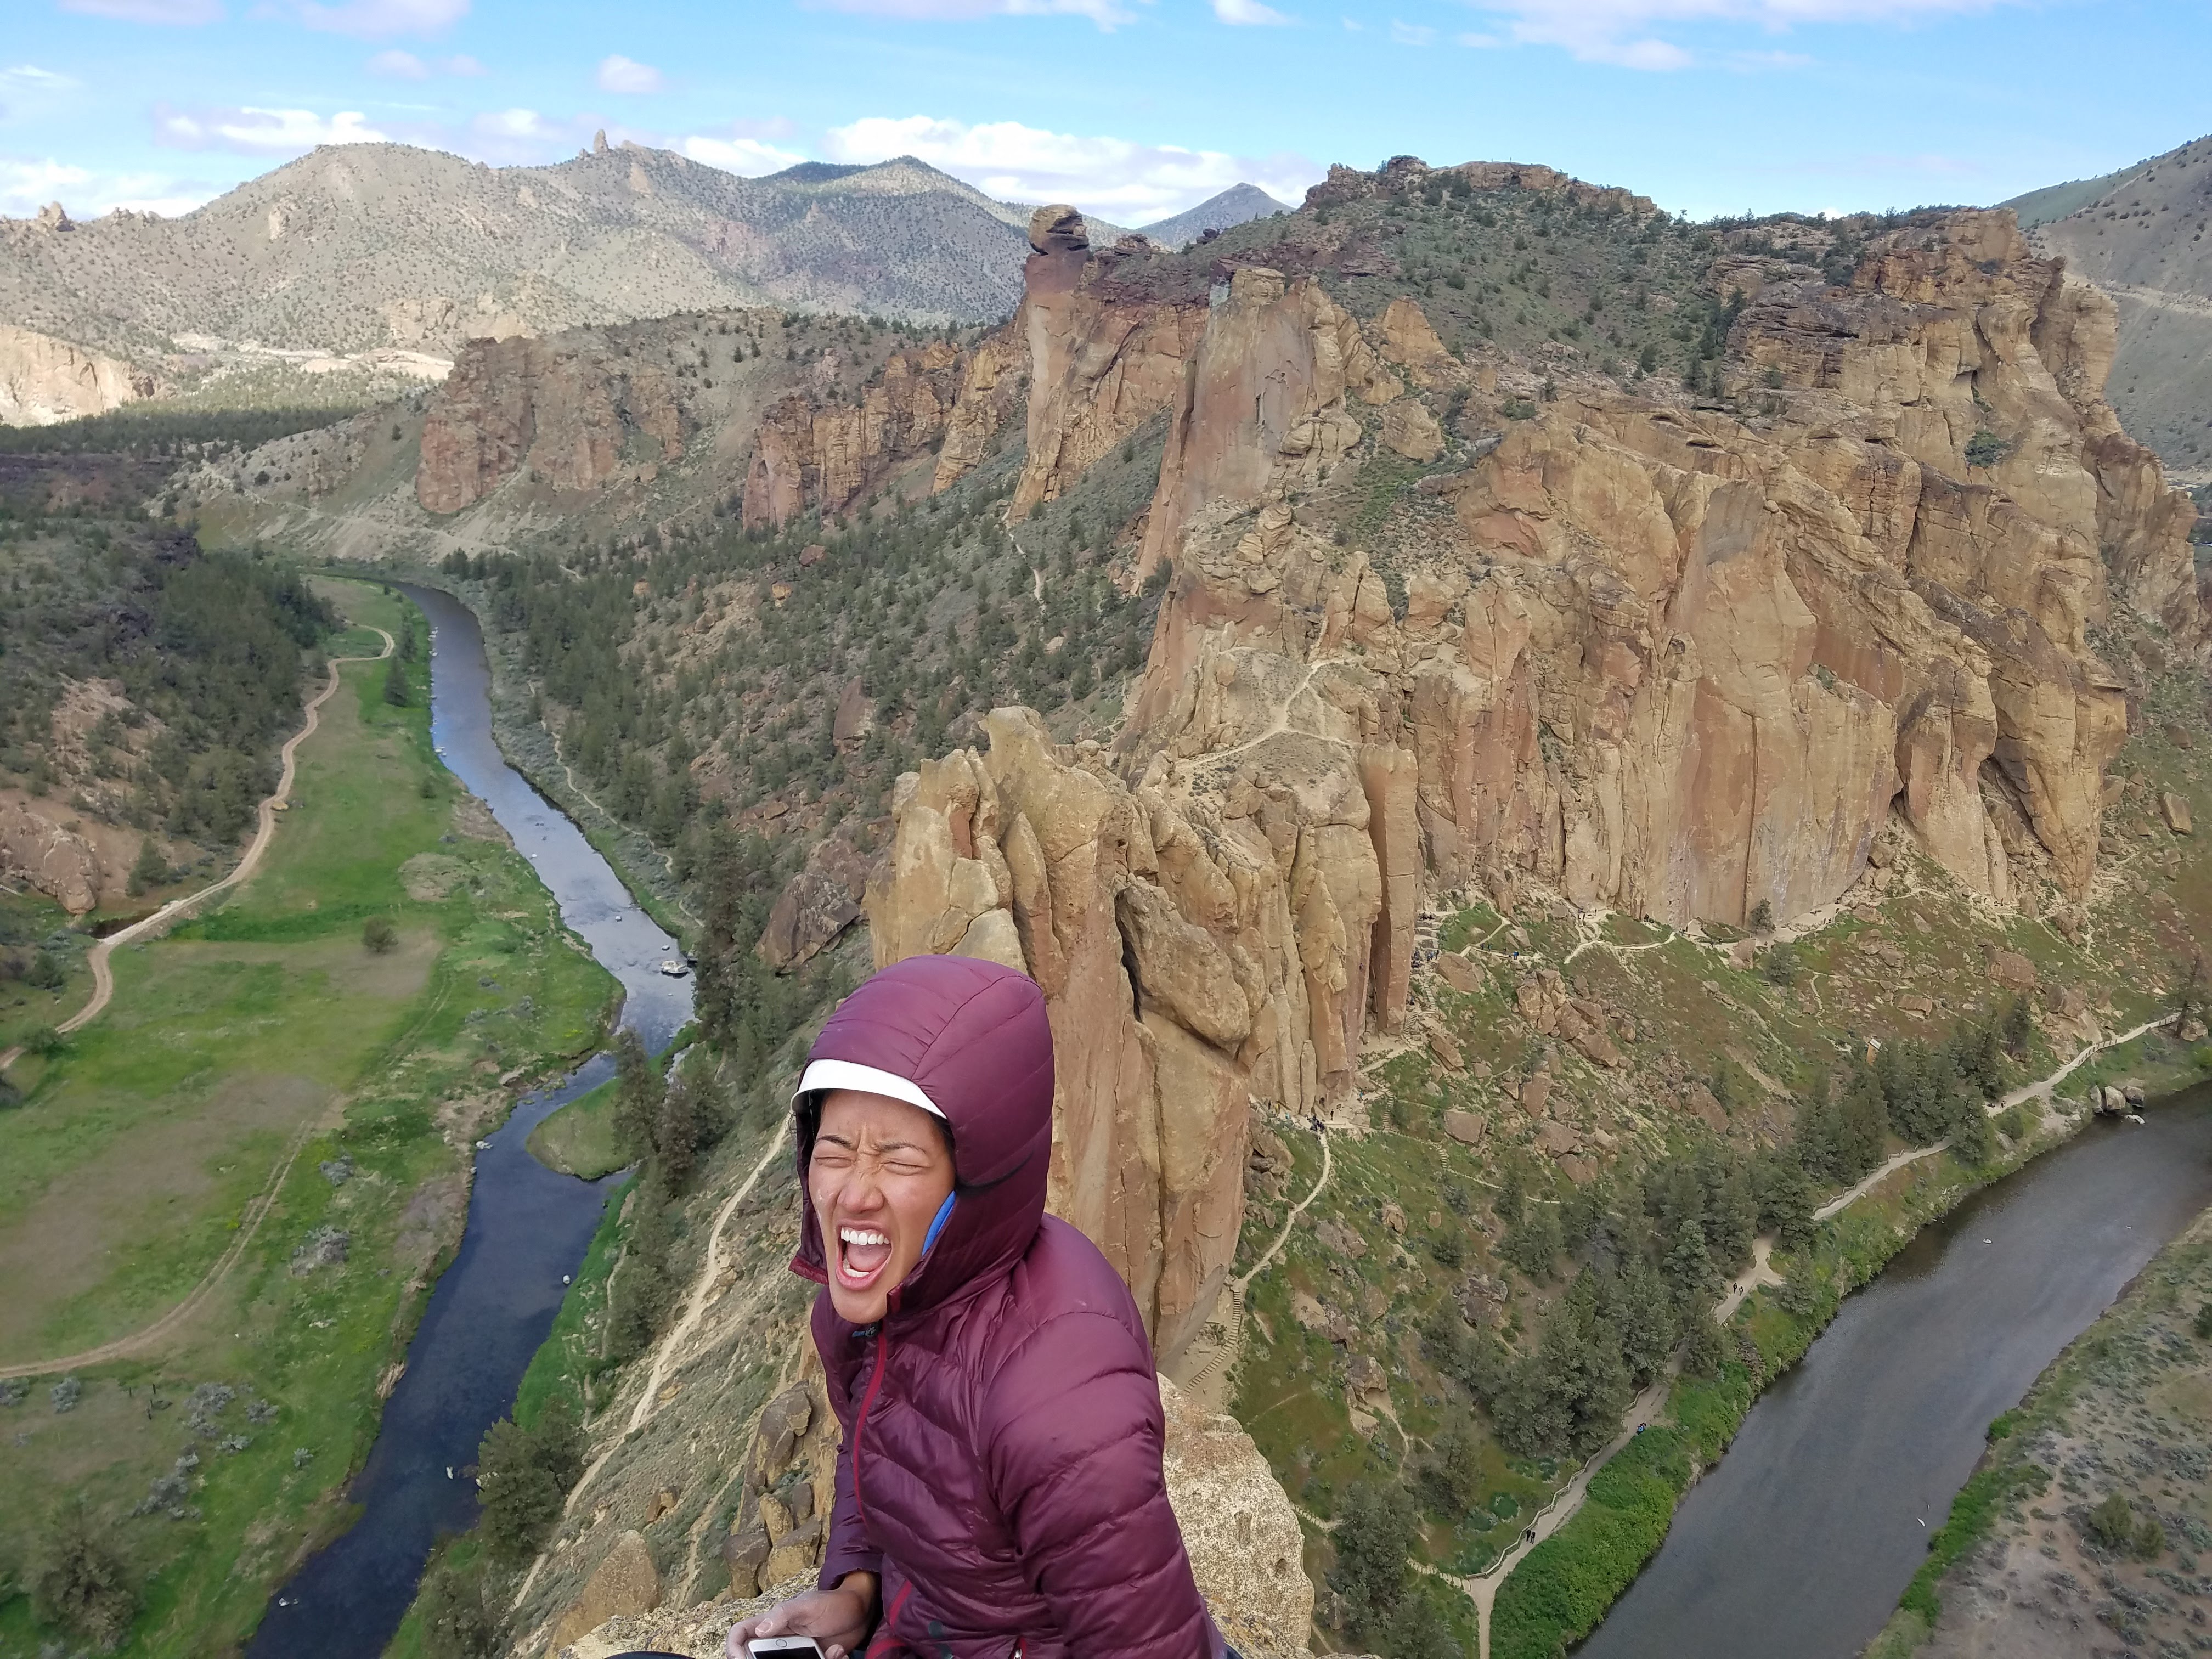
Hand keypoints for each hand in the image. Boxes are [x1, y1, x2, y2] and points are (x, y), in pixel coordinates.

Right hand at [725, 1572, 878, 1658]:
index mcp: (771, 1622)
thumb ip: (783, 1614)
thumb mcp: (807, 1605)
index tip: (742, 1658)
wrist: (861, 1610)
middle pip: (756, 1656)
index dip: (733, 1647)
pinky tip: (836, 1653)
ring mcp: (793, 1652)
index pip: (740, 1634)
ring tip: (827, 1652)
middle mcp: (777, 1640)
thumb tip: (759, 1630)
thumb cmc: (832, 1602)